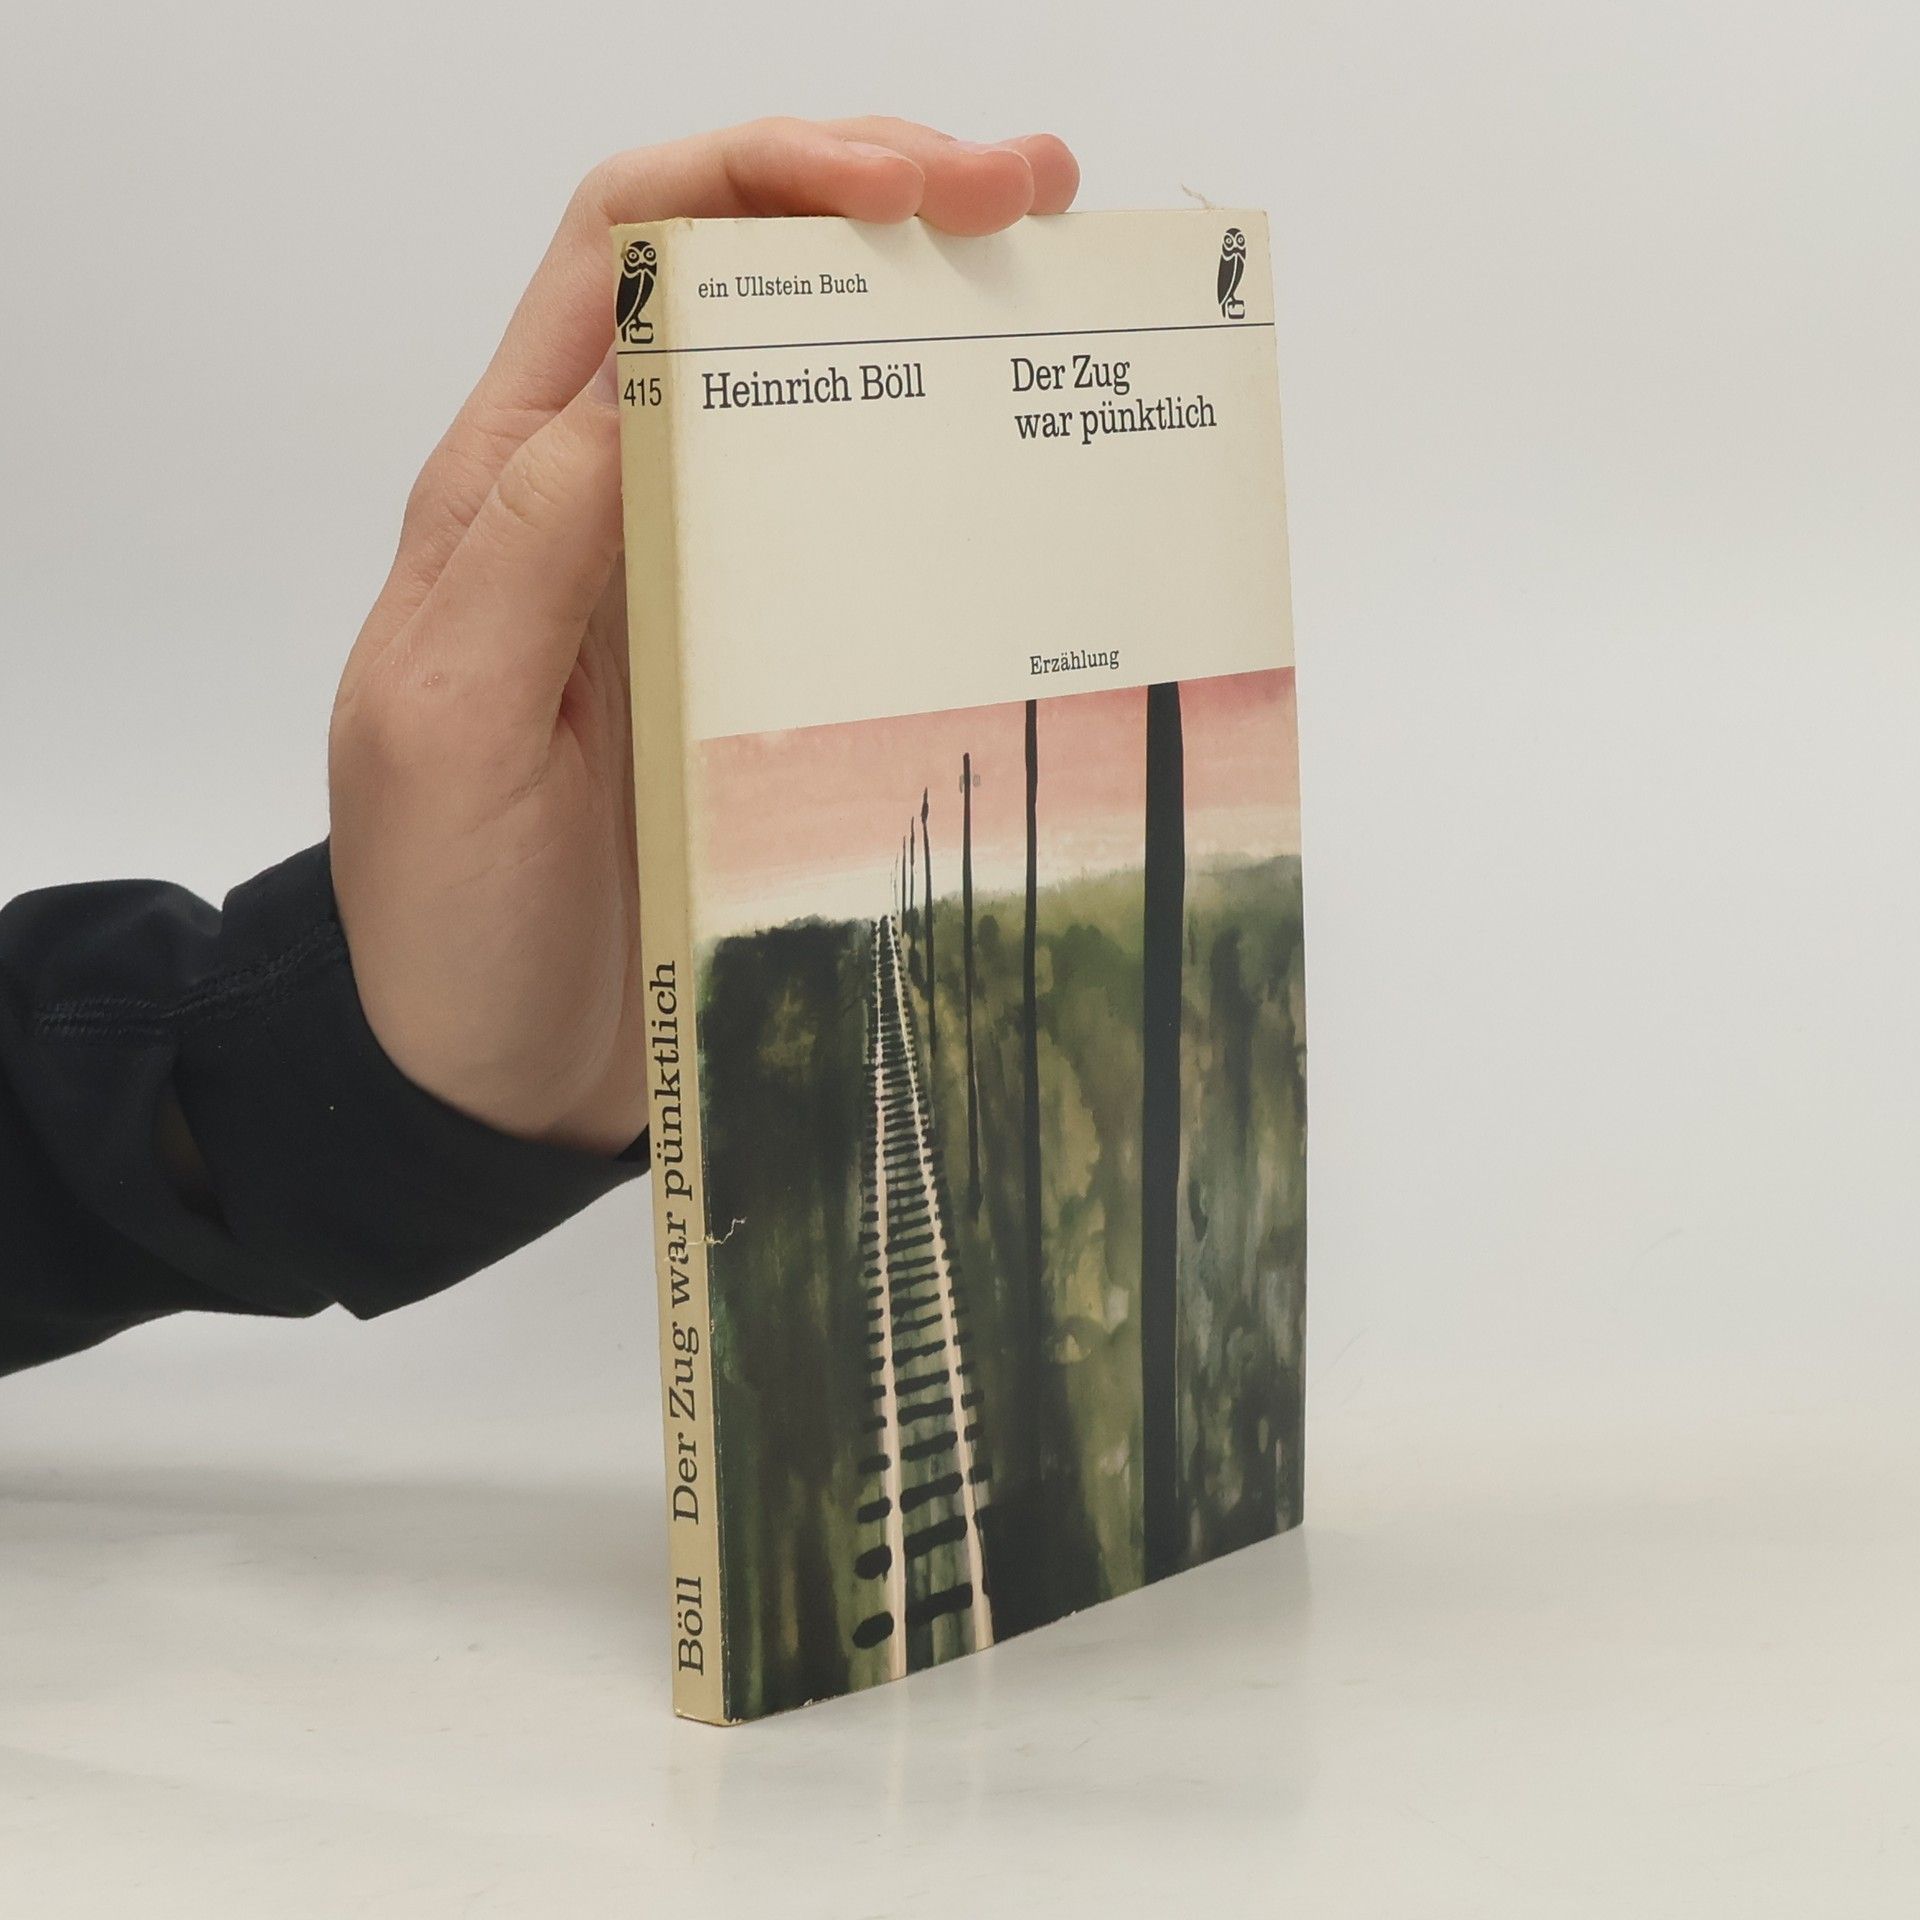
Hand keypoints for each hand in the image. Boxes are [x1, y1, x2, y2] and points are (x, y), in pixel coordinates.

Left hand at [328, 119, 1079, 1154]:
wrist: (492, 1077)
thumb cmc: (443, 916)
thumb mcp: (446, 727)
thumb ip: (533, 546)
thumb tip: (647, 369)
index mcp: (513, 487)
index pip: (622, 251)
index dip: (758, 175)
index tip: (906, 179)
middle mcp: (614, 507)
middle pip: (740, 291)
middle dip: (878, 204)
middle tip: (1034, 190)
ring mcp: (700, 588)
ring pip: (817, 405)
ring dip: (930, 327)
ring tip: (1059, 288)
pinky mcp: (765, 674)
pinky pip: (858, 550)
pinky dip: (940, 486)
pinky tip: (1025, 478)